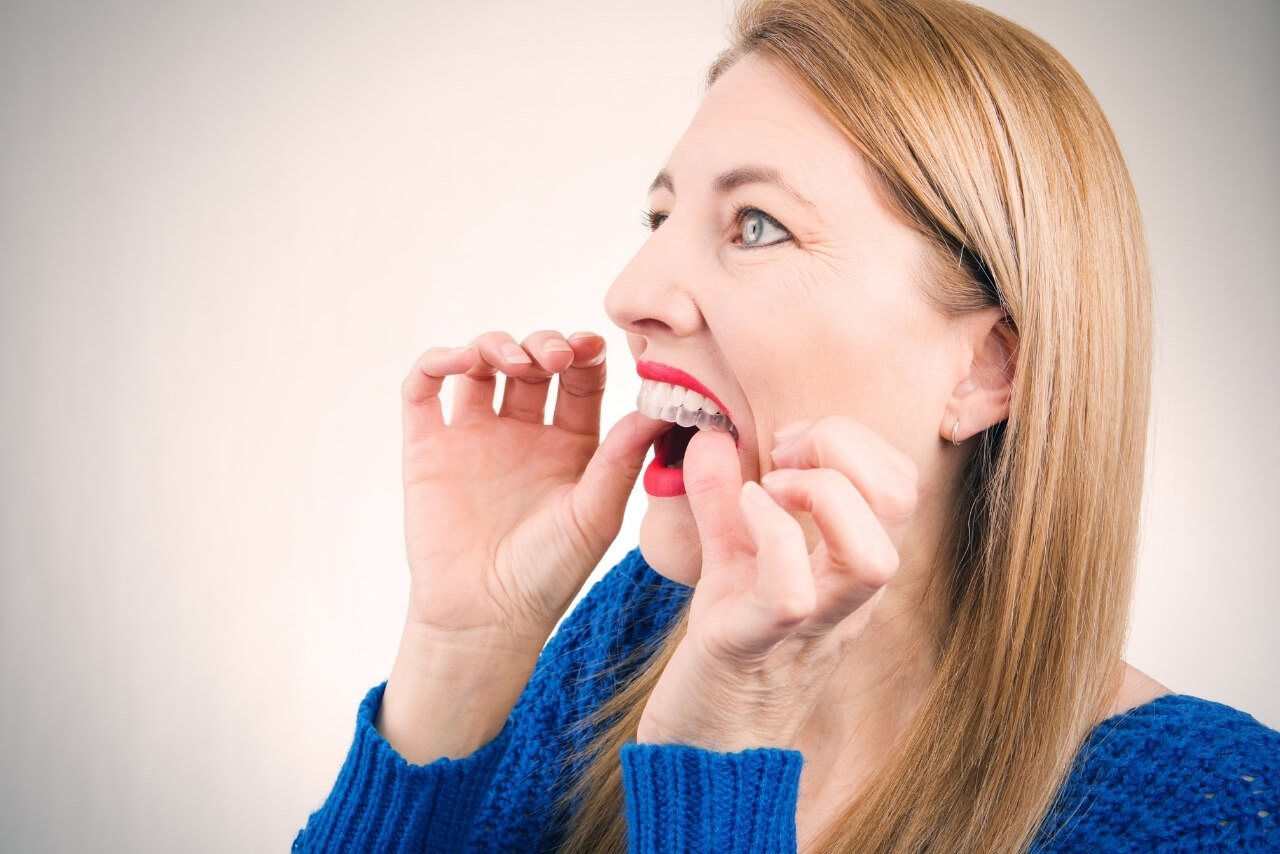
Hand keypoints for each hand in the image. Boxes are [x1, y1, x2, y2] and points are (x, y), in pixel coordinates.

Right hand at [400, 329, 661, 644]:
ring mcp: (473, 437)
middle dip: (544, 345)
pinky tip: (460, 362)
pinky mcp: (428, 447)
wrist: (485, 619)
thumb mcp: (595, 514)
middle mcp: (523, 433)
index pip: (581, 379)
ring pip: (480, 365)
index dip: (585, 354)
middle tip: (554, 357)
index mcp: (571, 445)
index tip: (592, 347)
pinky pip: (423, 390)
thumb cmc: (549, 575)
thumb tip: (659, 406)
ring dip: (496, 345)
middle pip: (533, 363)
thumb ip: (621, 460)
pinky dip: (437, 362)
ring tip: (513, 361)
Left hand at [636, 417, 917, 751]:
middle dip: (845, 447)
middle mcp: (848, 596)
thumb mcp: (730, 559)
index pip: (899, 483)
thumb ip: (722, 499)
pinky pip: (792, 591)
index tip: (790, 443)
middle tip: (784, 455)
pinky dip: (770, 533)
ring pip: (873, 556)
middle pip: (901, 501)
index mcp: (852, 567)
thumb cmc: (730, 649)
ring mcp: (813, 624)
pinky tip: (743, 512)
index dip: (852, 440)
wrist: (706, 743)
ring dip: (821, 495)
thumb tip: (708, 437)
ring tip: (772, 488)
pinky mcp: (758, 646)